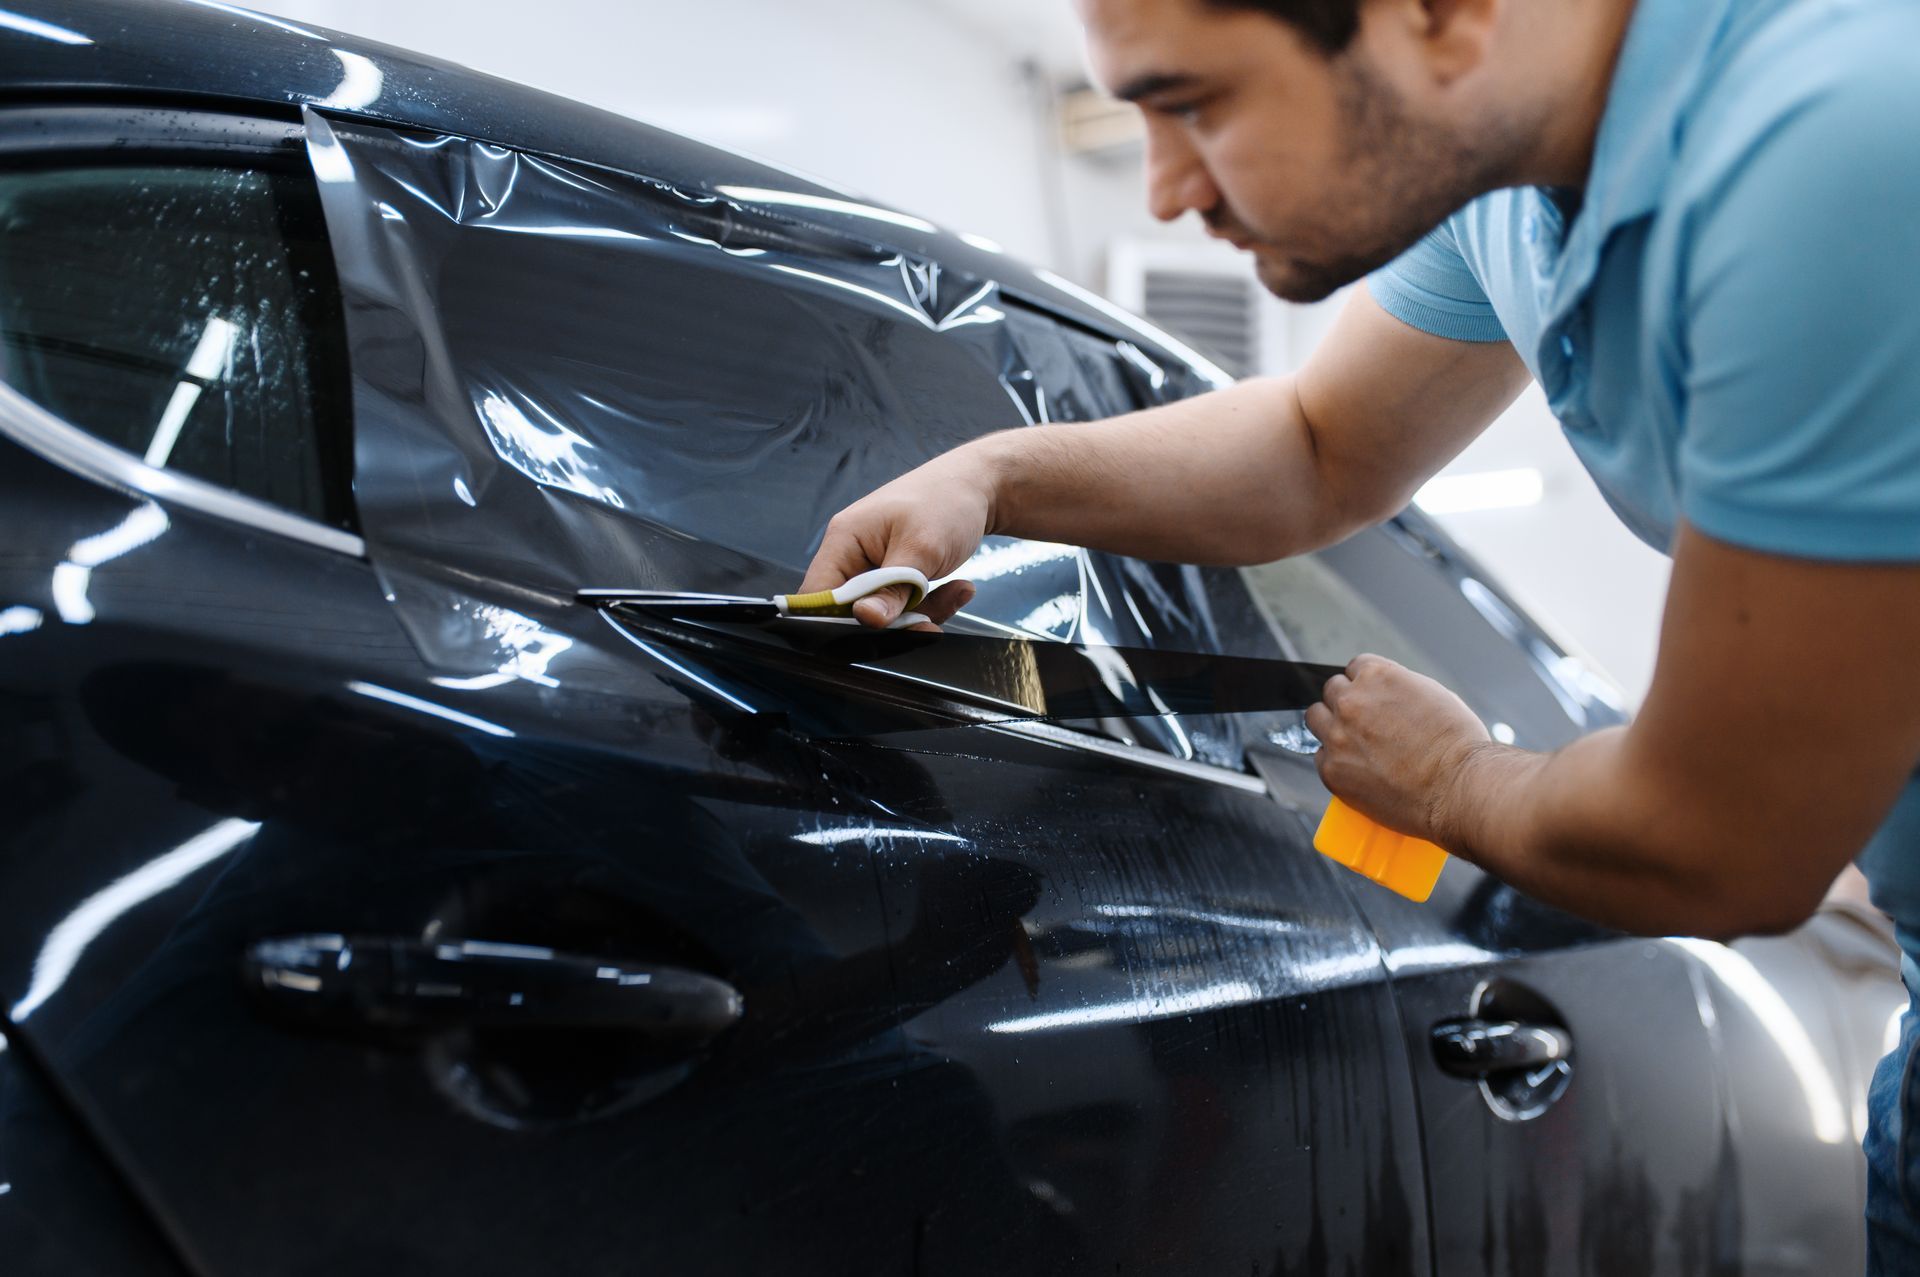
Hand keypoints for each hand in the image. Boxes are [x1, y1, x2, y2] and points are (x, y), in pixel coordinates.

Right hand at [797, 450, 991, 628]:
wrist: (977, 487)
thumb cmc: (945, 502)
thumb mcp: (921, 549)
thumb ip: (892, 588)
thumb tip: (865, 619)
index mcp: (844, 540)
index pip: (817, 595)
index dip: (838, 622)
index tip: (876, 632)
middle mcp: (852, 555)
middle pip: (852, 612)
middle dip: (894, 621)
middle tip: (930, 620)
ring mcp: (874, 568)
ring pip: (884, 614)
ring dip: (922, 613)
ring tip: (958, 591)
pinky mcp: (895, 578)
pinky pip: (904, 607)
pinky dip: (932, 605)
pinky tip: (959, 589)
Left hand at [1306, 654, 1491, 842]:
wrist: (1460, 788)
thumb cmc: (1458, 745)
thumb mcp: (1435, 695)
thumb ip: (1400, 688)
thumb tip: (1387, 694)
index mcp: (1377, 676)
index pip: (1355, 668)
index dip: (1365, 684)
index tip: (1370, 697)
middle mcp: (1352, 701)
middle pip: (1332, 691)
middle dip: (1347, 703)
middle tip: (1363, 723)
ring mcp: (1338, 736)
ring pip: (1316, 719)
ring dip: (1331, 727)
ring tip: (1353, 743)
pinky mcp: (1332, 769)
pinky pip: (1320, 757)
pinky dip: (1335, 761)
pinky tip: (1357, 769)